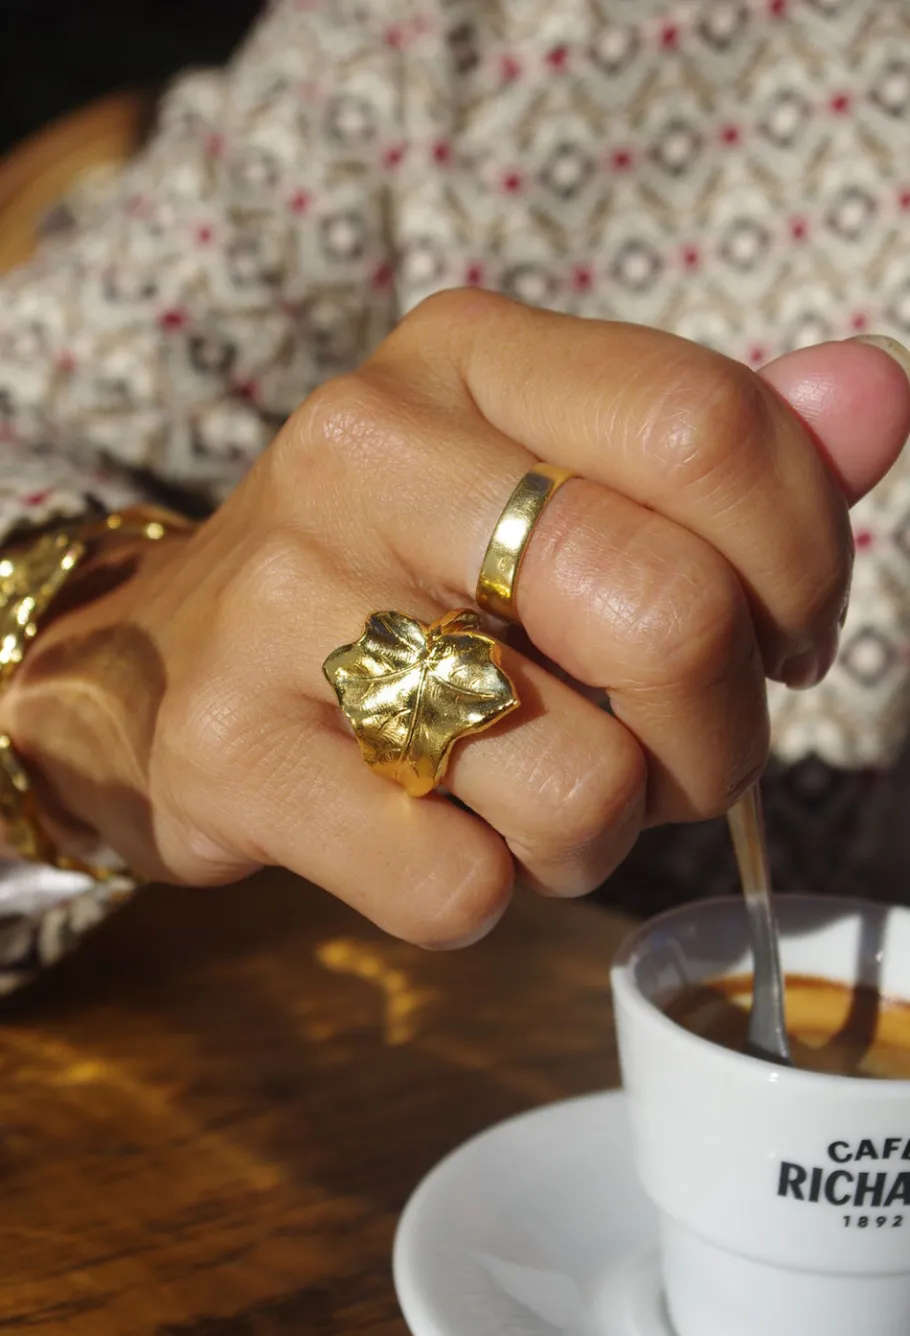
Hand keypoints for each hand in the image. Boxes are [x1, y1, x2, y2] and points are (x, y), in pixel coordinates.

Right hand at [3, 295, 908, 945]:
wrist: (165, 663)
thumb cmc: (397, 567)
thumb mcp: (546, 466)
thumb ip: (721, 442)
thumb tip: (876, 394)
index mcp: (467, 359)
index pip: (709, 430)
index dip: (803, 563)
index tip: (782, 632)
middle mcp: (363, 456)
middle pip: (668, 614)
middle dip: (720, 733)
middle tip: (680, 748)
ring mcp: (283, 609)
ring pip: (580, 788)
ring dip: (603, 830)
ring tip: (535, 785)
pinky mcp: (233, 757)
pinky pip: (456, 891)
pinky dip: (485, 889)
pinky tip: (437, 829)